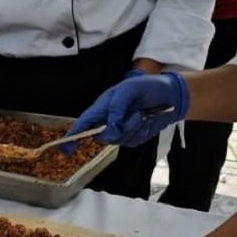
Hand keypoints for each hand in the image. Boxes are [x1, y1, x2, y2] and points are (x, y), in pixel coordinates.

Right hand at [59, 72, 188, 153]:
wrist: (170, 96)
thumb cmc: (147, 87)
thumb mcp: (129, 90)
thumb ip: (116, 107)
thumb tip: (110, 126)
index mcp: (102, 107)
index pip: (83, 124)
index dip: (72, 137)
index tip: (66, 149)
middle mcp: (108, 120)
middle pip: (101, 137)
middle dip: (116, 130)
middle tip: (134, 115)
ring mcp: (120, 130)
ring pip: (118, 140)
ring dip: (132, 127)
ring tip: (141, 113)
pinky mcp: (132, 137)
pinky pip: (131, 141)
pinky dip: (140, 131)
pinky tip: (146, 120)